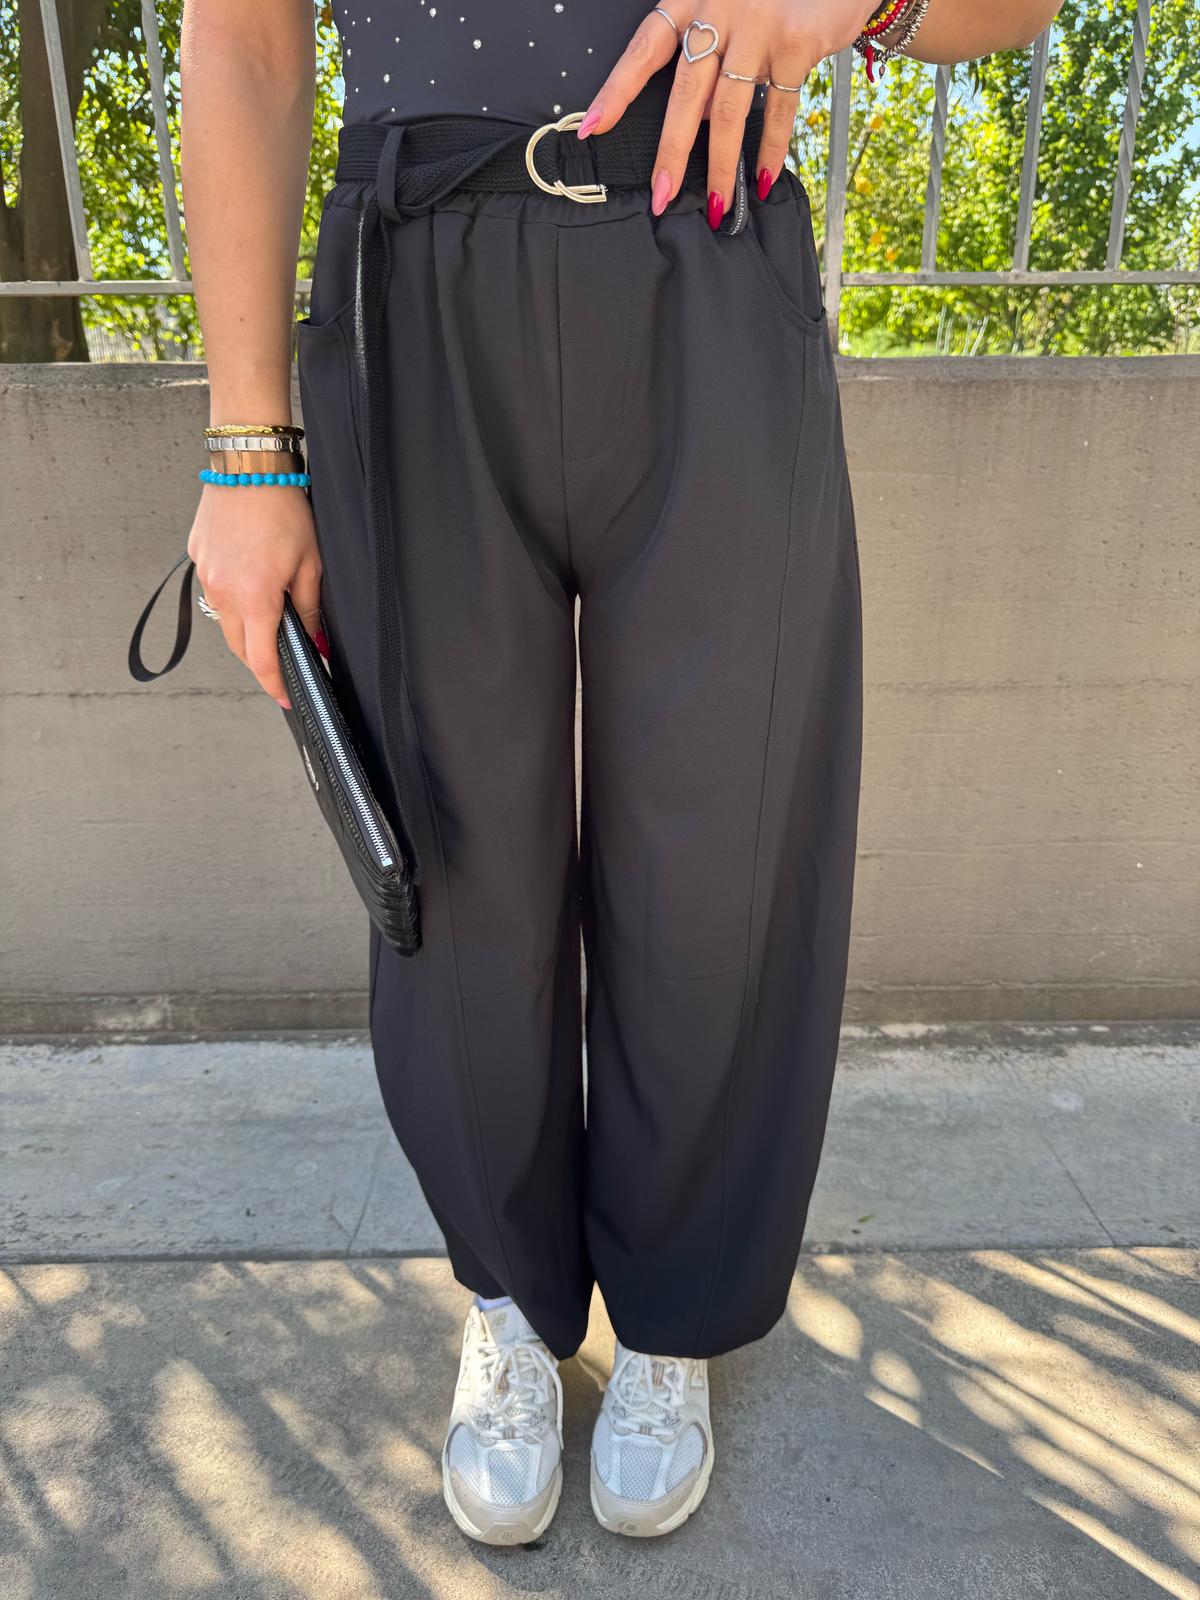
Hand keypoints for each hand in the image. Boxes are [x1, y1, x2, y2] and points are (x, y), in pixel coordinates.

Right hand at [187, 483, 321, 706]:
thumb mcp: (309, 565)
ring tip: (268, 620)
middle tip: (282, 663)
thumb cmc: (283, 509)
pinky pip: (214, 592)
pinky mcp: (197, 558)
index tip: (286, 697)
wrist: (249, 465)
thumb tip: (315, 644)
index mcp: (254, 598)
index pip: (261, 659)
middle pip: (238, 646)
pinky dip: (232, 600)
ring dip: (244, 629)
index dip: (274, 684)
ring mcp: (206, 575)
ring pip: (223, 621)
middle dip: (259, 660)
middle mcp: (222, 591)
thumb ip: (308, 610)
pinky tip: (251, 585)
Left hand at [578, 0, 876, 225]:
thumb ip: (710, 53)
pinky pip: (777, 108)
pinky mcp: (795, 42)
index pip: (643, 50)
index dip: (617, 91)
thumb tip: (698, 117)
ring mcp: (757, 27)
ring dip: (721, 166)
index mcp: (691, 0)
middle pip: (685, 94)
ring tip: (717, 205)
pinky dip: (770, 149)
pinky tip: (761, 178)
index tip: (591, 128)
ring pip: (728, 111)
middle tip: (662, 195)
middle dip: (671, 152)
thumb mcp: (728, 6)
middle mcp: (718, 10)